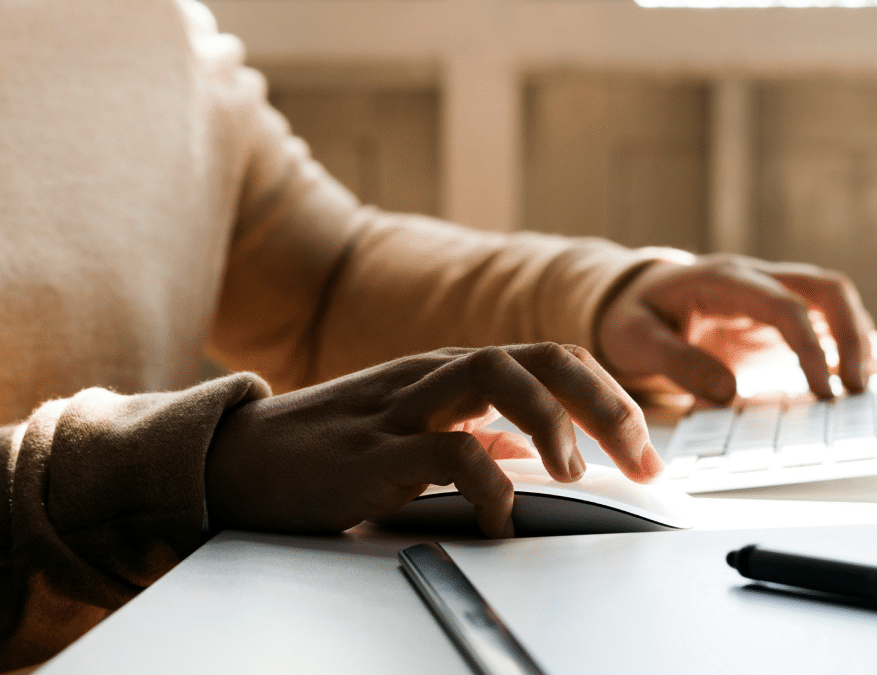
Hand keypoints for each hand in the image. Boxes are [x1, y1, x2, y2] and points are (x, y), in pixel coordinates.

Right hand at [205, 343, 660, 538]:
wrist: (233, 462)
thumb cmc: (321, 452)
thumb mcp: (406, 435)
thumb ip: (464, 436)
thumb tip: (523, 454)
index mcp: (445, 373)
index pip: (546, 359)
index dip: (606, 397)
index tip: (643, 451)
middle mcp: (431, 378)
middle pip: (537, 356)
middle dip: (604, 402)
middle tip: (639, 458)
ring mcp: (402, 409)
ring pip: (498, 377)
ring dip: (551, 422)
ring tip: (574, 473)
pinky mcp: (373, 453)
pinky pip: (448, 452)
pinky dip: (490, 486)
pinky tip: (502, 519)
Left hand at [597, 254, 876, 404]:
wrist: (630, 298)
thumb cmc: (632, 316)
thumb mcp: (636, 340)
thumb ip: (678, 363)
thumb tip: (726, 392)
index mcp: (723, 280)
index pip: (783, 305)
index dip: (810, 346)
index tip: (824, 390)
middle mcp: (756, 279)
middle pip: (825, 288)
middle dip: (852, 334)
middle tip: (858, 389)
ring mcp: (771, 293)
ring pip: (834, 299)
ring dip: (857, 338)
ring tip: (865, 388)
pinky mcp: (778, 316)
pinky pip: (825, 320)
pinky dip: (847, 344)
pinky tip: (858, 377)